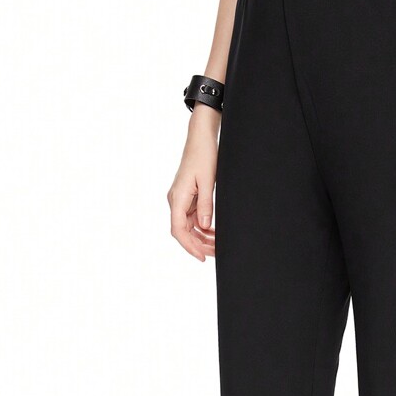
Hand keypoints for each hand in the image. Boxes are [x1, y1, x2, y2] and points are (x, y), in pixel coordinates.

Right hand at [168, 104, 219, 261]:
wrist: (201, 138)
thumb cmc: (204, 155)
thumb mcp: (207, 181)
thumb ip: (206, 205)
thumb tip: (204, 227)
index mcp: (177, 198)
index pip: (178, 230)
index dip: (189, 246)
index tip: (202, 257)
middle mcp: (176, 201)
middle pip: (184, 232)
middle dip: (199, 245)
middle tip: (217, 253)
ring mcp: (182, 200)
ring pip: (190, 227)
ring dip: (203, 238)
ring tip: (219, 245)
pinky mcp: (188, 198)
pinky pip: (194, 218)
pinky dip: (204, 228)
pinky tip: (215, 233)